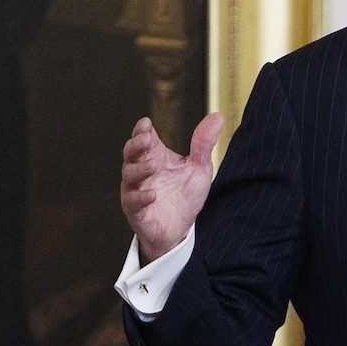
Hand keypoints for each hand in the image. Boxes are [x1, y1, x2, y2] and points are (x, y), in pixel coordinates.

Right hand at [121, 112, 222, 262]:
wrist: (180, 230)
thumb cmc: (185, 196)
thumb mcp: (199, 168)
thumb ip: (203, 143)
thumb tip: (217, 116)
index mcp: (154, 156)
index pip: (142, 138)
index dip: (141, 130)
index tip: (147, 124)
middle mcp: (141, 171)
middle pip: (130, 153)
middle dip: (135, 145)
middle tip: (146, 139)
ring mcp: (136, 190)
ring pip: (129, 175)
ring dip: (139, 169)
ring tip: (153, 167)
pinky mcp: (136, 210)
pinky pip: (132, 201)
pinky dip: (140, 197)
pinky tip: (152, 195)